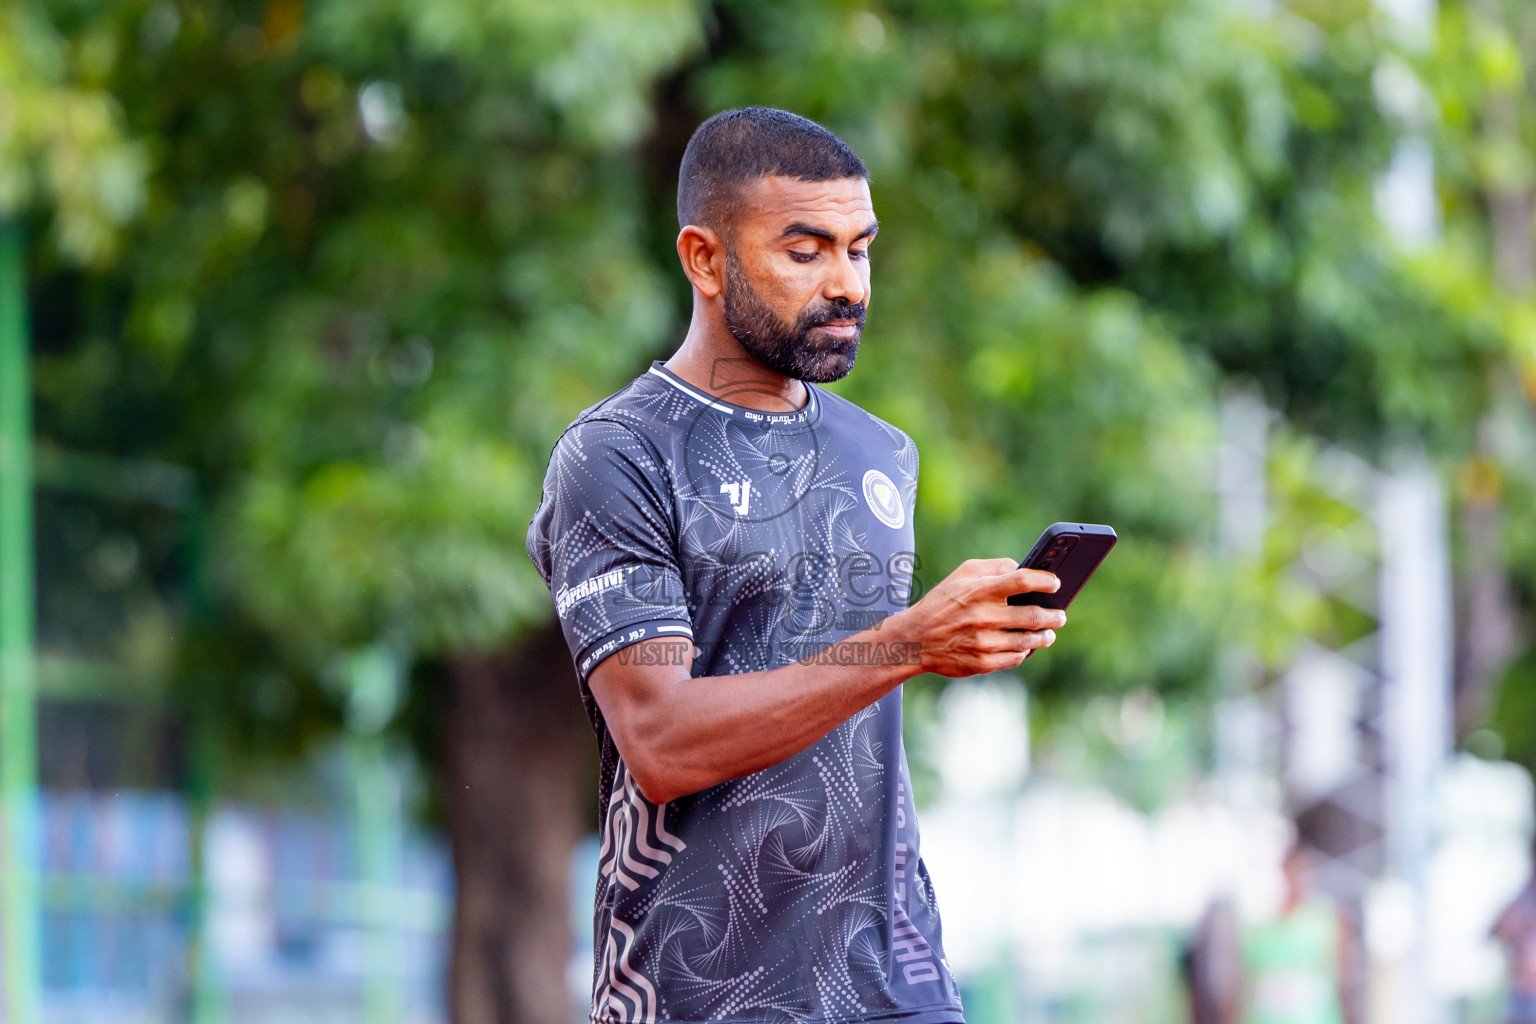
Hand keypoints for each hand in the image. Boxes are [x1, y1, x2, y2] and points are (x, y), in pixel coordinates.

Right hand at [889, 558, 1065, 676]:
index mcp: (980, 591)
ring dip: (1044, 637)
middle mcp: (984, 617)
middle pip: (1034, 616)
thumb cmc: (942, 603)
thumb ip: (993, 567)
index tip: (1056, 583)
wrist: (915, 640)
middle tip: (1060, 615)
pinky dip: (1024, 652)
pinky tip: (1026, 648)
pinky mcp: (983, 663)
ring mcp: (985, 643)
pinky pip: (1015, 659)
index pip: (1022, 581)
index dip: (1045, 581)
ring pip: (1028, 641)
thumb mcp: (961, 575)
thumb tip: (1021, 567)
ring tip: (1048, 633)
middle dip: (1054, 616)